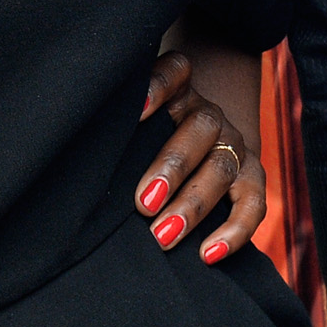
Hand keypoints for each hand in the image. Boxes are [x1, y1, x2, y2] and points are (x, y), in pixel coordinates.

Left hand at [135, 42, 265, 266]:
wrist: (193, 154)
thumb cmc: (141, 145)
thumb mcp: (130, 129)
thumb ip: (113, 134)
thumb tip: (72, 166)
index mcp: (177, 92)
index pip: (175, 72)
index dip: (158, 87)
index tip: (134, 113)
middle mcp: (208, 115)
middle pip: (202, 127)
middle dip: (173, 167)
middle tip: (143, 203)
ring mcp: (232, 145)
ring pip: (223, 167)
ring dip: (193, 204)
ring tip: (163, 236)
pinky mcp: (251, 177)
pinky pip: (254, 201)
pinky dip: (235, 230)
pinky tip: (207, 254)